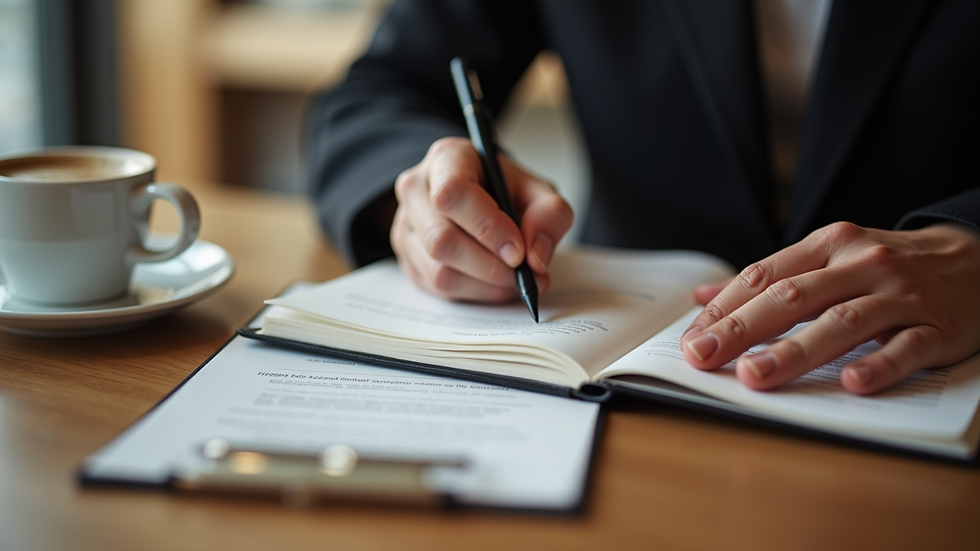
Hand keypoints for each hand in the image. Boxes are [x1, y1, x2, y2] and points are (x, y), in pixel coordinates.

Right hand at [390, 137, 572, 301]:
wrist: (484, 200)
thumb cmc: (506, 191)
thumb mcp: (538, 191)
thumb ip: (549, 215)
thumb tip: (535, 256)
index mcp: (447, 159)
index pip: (453, 193)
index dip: (487, 227)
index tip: (519, 251)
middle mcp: (416, 190)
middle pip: (441, 239)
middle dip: (490, 266)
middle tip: (523, 275)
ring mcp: (406, 227)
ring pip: (438, 271)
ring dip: (485, 285)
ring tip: (516, 282)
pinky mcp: (408, 259)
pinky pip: (438, 289)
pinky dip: (475, 294)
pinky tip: (497, 285)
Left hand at [680, 221, 979, 394]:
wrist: (977, 260)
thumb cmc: (886, 267)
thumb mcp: (829, 257)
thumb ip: (769, 278)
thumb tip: (702, 299)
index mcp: (828, 245)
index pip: (764, 276)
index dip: (724, 309)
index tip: (691, 340)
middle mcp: (861, 264)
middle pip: (793, 297)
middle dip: (742, 329)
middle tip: (704, 357)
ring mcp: (900, 295)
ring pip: (842, 322)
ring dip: (795, 351)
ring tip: (756, 376)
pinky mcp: (938, 326)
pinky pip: (905, 347)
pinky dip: (878, 365)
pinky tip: (850, 384)